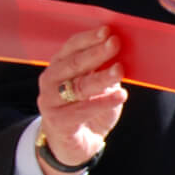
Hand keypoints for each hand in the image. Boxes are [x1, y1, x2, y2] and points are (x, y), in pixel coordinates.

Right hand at [36, 27, 126, 174]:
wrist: (75, 144)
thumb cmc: (88, 108)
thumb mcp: (98, 86)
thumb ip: (105, 70)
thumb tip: (123, 51)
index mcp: (59, 66)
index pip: (71, 47)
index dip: (89, 39)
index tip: (108, 30)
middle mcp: (51, 81)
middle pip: (74, 64)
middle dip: (96, 53)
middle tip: (115, 43)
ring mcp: (51, 102)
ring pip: (79, 86)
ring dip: (101, 77)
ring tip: (120, 70)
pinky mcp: (58, 122)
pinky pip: (82, 110)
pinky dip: (102, 102)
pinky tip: (120, 95)